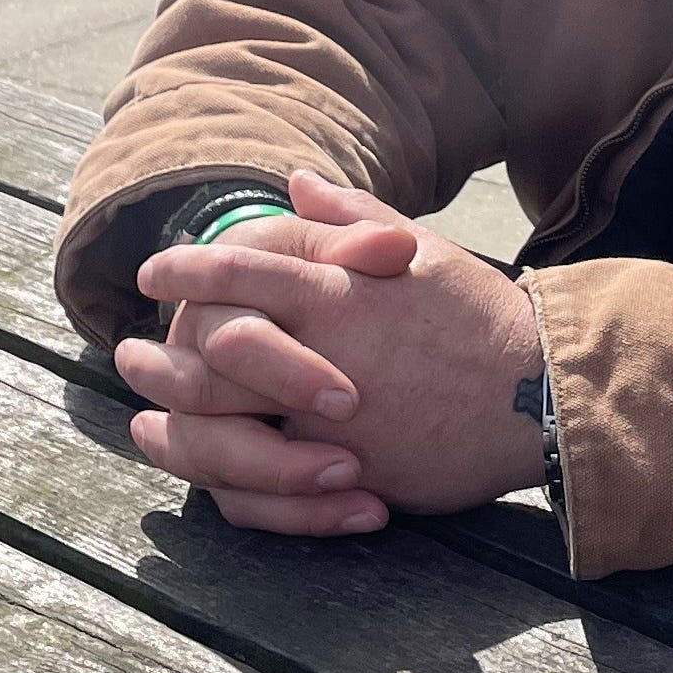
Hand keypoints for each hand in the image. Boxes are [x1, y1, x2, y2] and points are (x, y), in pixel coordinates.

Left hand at [122, 172, 546, 535]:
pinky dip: (223, 484)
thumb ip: (350, 219)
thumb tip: (296, 182)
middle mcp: (328, 350)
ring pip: (222, 428)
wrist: (542, 396)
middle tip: (129, 354)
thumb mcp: (422, 253)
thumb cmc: (478, 319)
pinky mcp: (349, 474)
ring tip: (145, 420)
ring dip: (172, 425)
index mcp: (342, 288)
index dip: (191, 267)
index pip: (244, 267)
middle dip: (162, 354)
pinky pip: (263, 490)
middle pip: (212, 352)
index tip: (157, 268)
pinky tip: (199, 473)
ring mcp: (334, 419)